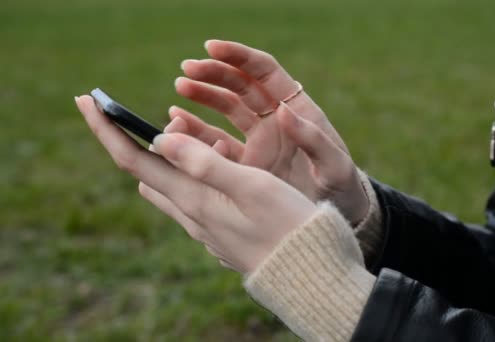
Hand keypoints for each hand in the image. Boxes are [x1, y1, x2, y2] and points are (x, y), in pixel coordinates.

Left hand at [75, 95, 316, 272]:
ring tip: (169, 136)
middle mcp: (191, 213)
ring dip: (158, 157)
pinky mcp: (219, 230)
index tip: (85, 99)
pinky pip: (189, 196)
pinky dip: (185, 172)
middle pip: (144, 172)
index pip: (134, 159)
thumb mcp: (251, 187)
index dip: (106, 128)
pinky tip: (206, 167)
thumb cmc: (288, 226)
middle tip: (127, 113)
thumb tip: (163, 138)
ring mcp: (204, 225)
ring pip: (165, 185)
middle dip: (126, 139)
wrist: (308, 273)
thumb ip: (206, 162)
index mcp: (193, 198)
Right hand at [170, 40, 368, 223]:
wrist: (335, 219)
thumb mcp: (335, 166)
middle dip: (213, 73)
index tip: (212, 48)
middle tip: (186, 69)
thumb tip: (284, 110)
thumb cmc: (342, 189)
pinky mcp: (245, 164)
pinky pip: (217, 142)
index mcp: (297, 110)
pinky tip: (177, 120)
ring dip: (201, 96)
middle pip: (240, 85)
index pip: (265, 72)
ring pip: (225, 109)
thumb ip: (313, 140)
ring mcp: (258, 141)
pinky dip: (197, 129)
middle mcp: (274, 120)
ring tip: (179, 88)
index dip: (239, 57)